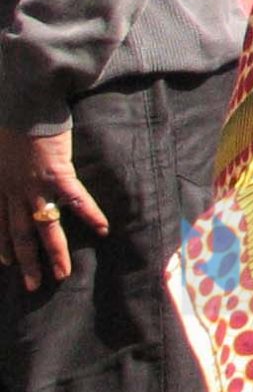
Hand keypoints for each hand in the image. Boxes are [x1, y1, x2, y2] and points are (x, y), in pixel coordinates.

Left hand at [0, 124, 108, 290]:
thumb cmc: (9, 122)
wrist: (22, 106)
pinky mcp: (57, 174)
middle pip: (21, 234)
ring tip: (62, 275)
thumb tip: (7, 169)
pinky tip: (103, 229)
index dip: (2, 246)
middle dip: (27, 262)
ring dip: (54, 252)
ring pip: (45, 227)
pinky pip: (75, 200)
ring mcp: (35, 186)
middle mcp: (15, 192)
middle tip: (33, 286)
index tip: (5, 264)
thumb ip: (4, 165)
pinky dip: (89, 214)